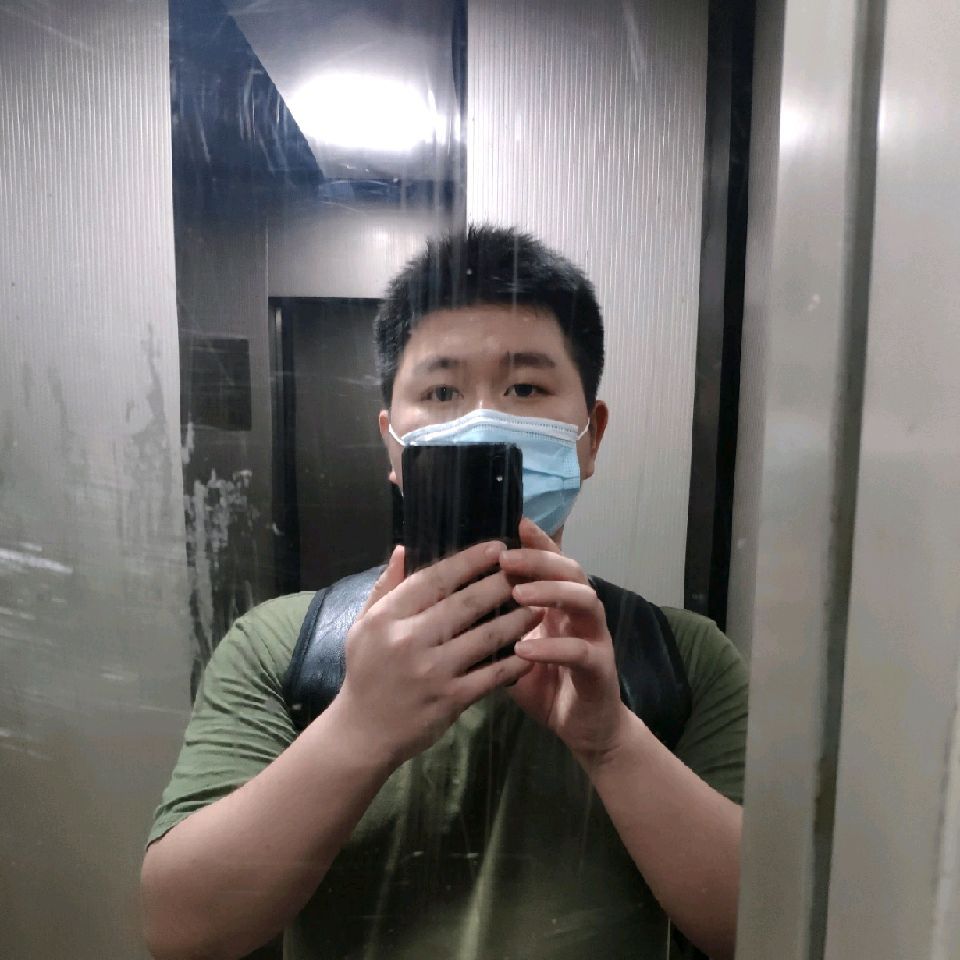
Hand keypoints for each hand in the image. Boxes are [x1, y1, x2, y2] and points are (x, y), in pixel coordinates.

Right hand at [332, 541, 540, 767]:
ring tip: (538, 606)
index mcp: (386, 617)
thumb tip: (404, 549)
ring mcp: (432, 671)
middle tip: (526, 570)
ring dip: (517, 619)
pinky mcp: (451, 699)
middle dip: (500, 583)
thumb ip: (386, 587)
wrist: (363, 732)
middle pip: (465, 603)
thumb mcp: (364, 625)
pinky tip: (531, 650)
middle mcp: (409, 640)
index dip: (469, 561)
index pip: (434, 579)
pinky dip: (515, 662)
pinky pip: (492, 675)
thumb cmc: (366, 672)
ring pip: (486, 636)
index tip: (497, 547)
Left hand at [499, 518, 628, 765]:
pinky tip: (526, 648)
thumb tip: (448, 596)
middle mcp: (579, 611)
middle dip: (539, 559)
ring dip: (551, 593)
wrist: (580, 726)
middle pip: (570, 569)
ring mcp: (594, 636)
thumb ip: (489, 619)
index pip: (551, 560)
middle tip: (505, 558)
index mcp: (558, 601)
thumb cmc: (541, 681)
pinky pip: (581, 650)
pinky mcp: (600, 667)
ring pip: (585, 599)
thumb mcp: (508, 646)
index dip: (537, 540)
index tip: (513, 523)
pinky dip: (553, 647)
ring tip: (518, 594)